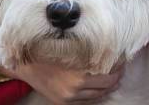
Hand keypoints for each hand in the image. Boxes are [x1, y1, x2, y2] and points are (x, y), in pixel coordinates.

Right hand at [0, 53, 123, 103]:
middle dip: (116, 77)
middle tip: (121, 68)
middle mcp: (75, 91)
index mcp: (78, 77)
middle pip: (105, 88)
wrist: (26, 66)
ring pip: (98, 96)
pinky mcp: (63, 103)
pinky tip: (101, 87)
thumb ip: (87, 53)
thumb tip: (108, 48)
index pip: (108, 76)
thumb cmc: (47, 52)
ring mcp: (69, 99)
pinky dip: (96, 95)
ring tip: (115, 78)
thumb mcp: (69, 49)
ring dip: (108, 87)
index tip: (122, 59)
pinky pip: (87, 102)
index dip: (118, 68)